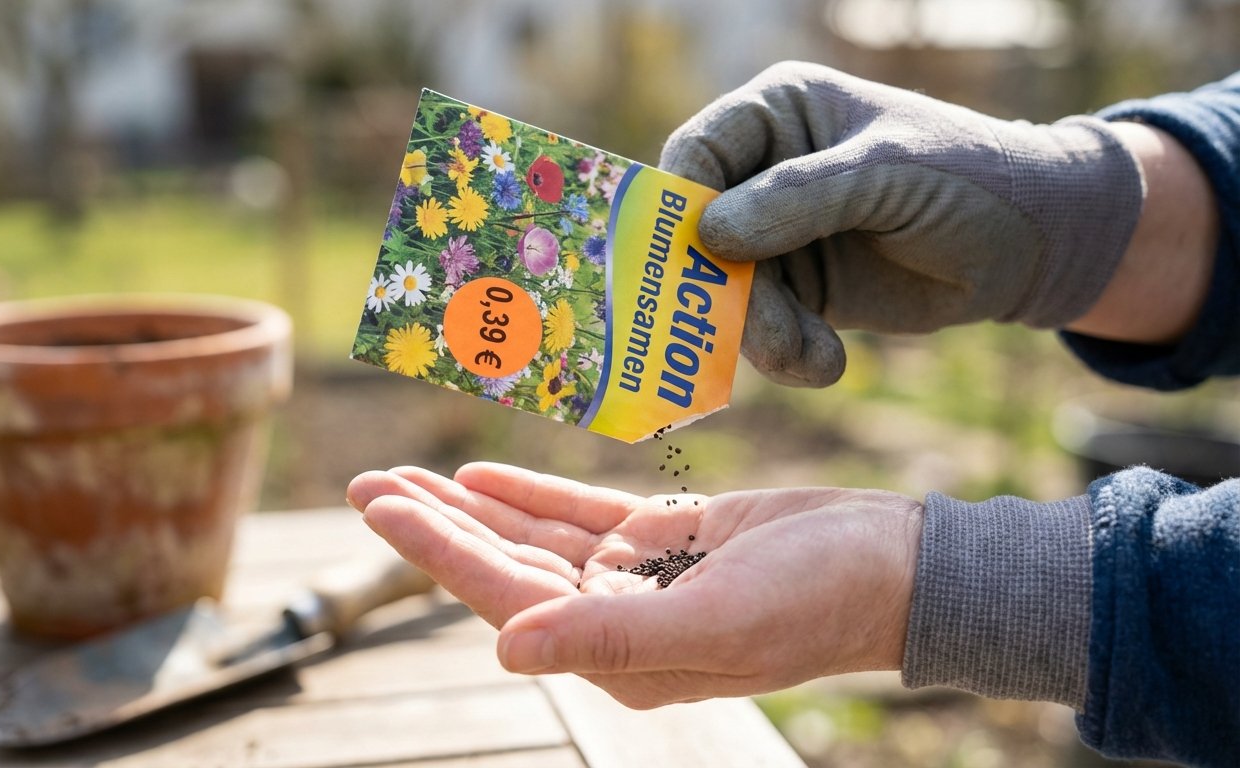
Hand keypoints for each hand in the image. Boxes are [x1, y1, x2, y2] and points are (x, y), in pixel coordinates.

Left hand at [347, 462, 922, 708]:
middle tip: (365, 484)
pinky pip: (582, 516)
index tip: (378, 505)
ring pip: (533, 540)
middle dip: (432, 527)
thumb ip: (609, 636)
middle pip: (504, 568)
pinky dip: (531, 497)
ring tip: (404, 476)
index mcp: (619, 655)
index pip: (506, 597)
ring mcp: (640, 580)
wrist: (900, 566)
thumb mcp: (716, 621)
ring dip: (469, 508)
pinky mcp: (666, 541)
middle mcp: (617, 622)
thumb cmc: (822, 600)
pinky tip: (481, 475)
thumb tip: (505, 647)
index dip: (436, 551)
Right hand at [660, 61, 1142, 386]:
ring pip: (724, 291)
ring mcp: (776, 235)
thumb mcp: (886, 174)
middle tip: (759, 333)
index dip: (681, 204)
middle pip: (699, 234)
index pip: (699, 151)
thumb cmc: (969, 178)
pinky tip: (826, 362)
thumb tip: (710, 235)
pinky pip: (760, 327)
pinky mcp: (797, 290)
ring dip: (760, 333)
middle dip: (723, 290)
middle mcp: (765, 172)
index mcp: (780, 113)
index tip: (695, 257)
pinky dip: (783, 352)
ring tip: (813, 358)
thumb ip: (799, 198)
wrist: (1033, 249)